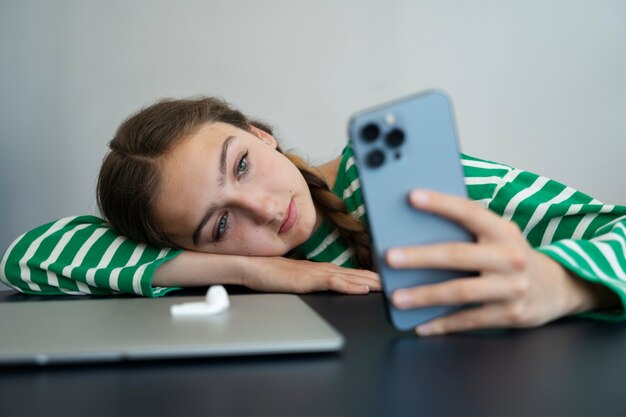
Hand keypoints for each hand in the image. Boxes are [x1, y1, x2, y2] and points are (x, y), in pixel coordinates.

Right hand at [241, 256, 380, 294]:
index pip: (349, 272)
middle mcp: (322, 268)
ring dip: (369, 281)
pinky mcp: (308, 279)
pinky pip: (334, 282)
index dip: (368, 275)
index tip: (384, 279)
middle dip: (376, 277)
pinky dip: (350, 285)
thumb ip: (309, 281)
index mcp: (319, 269)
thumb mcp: (295, 279)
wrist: (252, 266)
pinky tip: (363, 288)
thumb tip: (321, 284)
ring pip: (349, 276)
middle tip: (397, 280)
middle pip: (355, 273)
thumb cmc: (269, 273)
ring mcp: (316, 273)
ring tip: (387, 285)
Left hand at [386, 190, 608, 335]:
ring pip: (460, 292)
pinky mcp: (510, 314)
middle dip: (420, 257)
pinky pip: (469, 320)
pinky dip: (442, 323)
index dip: (440, 203)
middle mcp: (510, 258)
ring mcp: (512, 288)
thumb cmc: (511, 256)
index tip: (411, 197)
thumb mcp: (499, 236)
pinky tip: (420, 324)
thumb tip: (417, 228)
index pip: (469, 212)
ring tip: (397, 298)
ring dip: (425, 296)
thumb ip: (468, 230)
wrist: (556, 287)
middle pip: (458, 255)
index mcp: (503, 231)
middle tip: (390, 257)